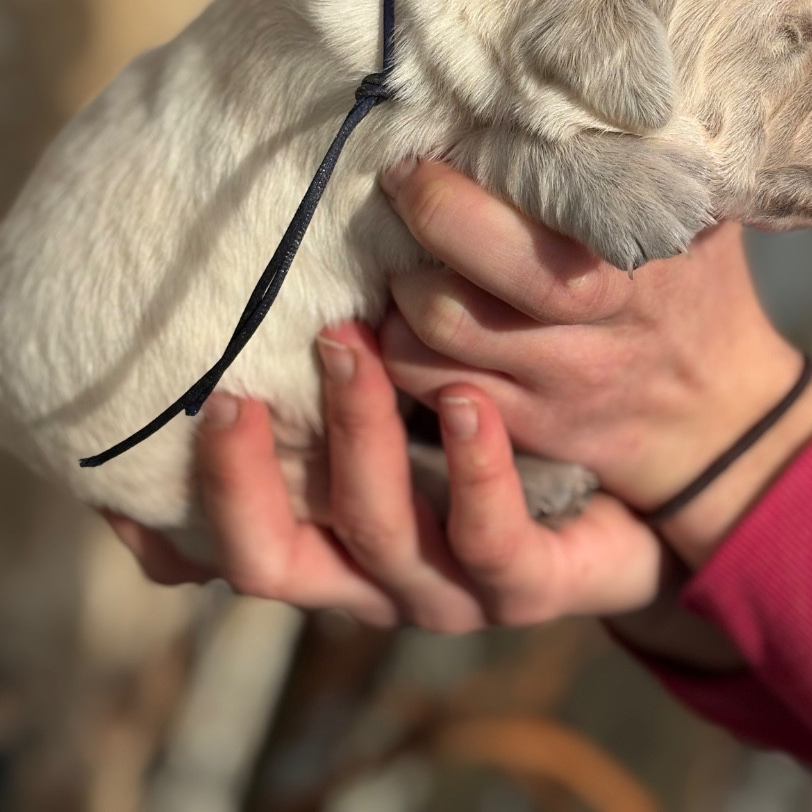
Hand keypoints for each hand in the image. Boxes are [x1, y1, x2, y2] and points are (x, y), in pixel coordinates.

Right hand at [106, 322, 663, 630]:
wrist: (637, 497)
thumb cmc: (505, 427)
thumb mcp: (414, 388)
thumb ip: (352, 352)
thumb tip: (290, 272)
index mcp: (332, 534)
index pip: (227, 544)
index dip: (169, 517)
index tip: (125, 453)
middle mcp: (373, 574)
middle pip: (274, 559)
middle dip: (243, 478)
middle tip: (233, 386)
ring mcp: (448, 589)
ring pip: (378, 535)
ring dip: (358, 439)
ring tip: (355, 345)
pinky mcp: (527, 586)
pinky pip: (491, 542)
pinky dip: (474, 472)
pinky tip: (469, 402)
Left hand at [380, 160, 811, 566]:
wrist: (722, 410)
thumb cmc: (696, 285)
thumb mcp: (699, 211)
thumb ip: (651, 153)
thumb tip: (597, 80)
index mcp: (635, 252)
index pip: (542, 207)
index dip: (467, 182)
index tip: (432, 146)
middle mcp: (597, 319)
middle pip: (481, 274)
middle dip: (426, 219)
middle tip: (401, 183)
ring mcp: (559, 378)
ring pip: (438, 335)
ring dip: (401, 287)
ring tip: (403, 250)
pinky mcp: (529, 424)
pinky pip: (433, 387)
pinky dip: (400, 347)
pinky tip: (406, 314)